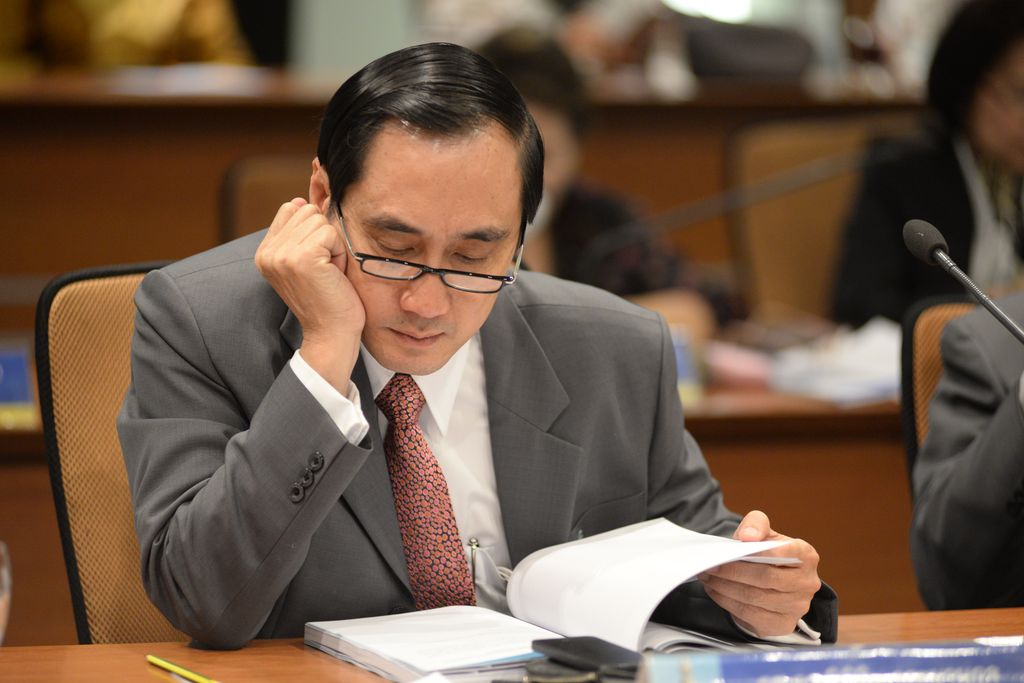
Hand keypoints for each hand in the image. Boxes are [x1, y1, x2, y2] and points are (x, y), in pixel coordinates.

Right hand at [255, 198, 364, 389]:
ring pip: (320, 220)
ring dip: (334, 246)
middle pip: (308, 211)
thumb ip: (299, 232)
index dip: (314, 231)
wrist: (331, 333)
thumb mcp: (307, 261)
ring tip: (329, 273)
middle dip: (325, 238)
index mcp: (264, 252)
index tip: (316, 263)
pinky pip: (330, 233)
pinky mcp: (301, 257)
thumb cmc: (328, 299)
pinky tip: (333, 275)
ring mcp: (281, 254)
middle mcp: (267, 252)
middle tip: (325, 270)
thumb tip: (300, 200)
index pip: (291, 209)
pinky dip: (339, 253)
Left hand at [699, 510, 820, 637]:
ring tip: (708, 578)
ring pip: (755, 598)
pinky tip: (715, 591)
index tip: (727, 552)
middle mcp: (807, 583)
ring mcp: (797, 607)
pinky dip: (727, 602)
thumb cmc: (767, 555)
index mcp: (806, 555)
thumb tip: (747, 536)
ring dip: (725, 587)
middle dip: (732, 572)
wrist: (773, 582)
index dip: (754, 552)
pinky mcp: (783, 625)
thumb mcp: (764, 533)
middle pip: (765, 578)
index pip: (781, 553)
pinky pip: (750, 615)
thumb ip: (756, 524)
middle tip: (709, 566)